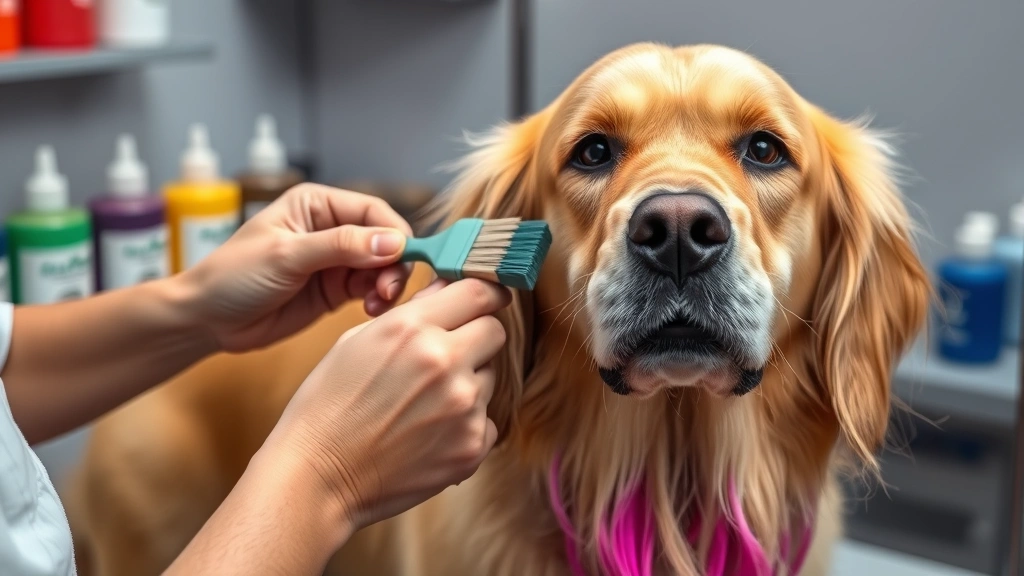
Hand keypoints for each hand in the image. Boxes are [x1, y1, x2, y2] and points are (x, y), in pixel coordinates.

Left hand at [178, 183, 413, 352]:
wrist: (207, 320)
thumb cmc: (233, 276)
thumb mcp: (287, 256)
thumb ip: (341, 247)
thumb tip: (393, 242)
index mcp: (318, 205)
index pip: (373, 211)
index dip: (395, 234)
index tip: (404, 260)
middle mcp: (332, 228)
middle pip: (385, 241)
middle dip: (393, 265)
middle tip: (387, 292)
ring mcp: (335, 261)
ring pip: (382, 267)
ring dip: (387, 285)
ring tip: (375, 305)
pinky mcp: (335, 290)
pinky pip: (371, 290)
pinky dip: (378, 300)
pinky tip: (369, 311)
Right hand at [259, 279, 510, 531]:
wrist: (317, 477)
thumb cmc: (327, 406)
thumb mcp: (358, 340)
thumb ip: (413, 313)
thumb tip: (450, 291)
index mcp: (413, 329)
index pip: (481, 293)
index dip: (484, 295)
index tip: (483, 303)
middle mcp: (445, 363)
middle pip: (495, 332)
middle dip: (475, 338)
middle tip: (447, 356)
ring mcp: (464, 407)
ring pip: (490, 378)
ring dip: (468, 384)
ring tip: (423, 404)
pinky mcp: (472, 446)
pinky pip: (488, 420)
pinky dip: (466, 425)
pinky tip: (428, 433)